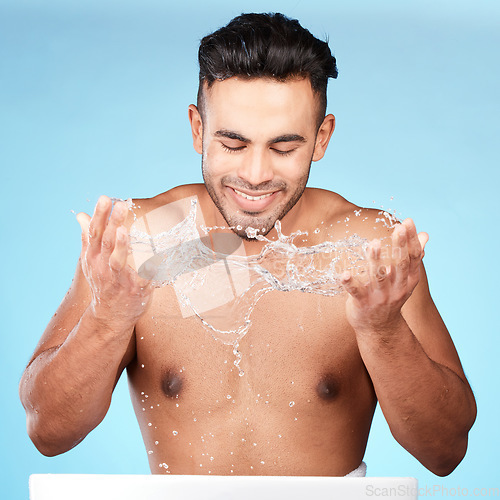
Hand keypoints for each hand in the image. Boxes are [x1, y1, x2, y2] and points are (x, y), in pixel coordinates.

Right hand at [77, 196, 152, 328]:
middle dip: (113, 223)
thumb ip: (88, 237)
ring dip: (121, 246)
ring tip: (124, 230)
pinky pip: (145, 279)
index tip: (105, 198)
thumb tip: (79, 214)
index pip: (95, 233)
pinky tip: (160, 260)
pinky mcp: (136, 291)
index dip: (99, 215)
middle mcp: (103, 267)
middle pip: (107, 242)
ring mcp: (119, 280)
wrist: (109, 317)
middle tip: (120, 204)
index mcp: (93, 257)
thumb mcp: (90, 261)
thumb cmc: (103, 283)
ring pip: (118, 261)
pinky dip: (152, 270)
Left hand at [341, 218, 428, 333]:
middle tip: (398, 228)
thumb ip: (412, 257)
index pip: (413, 257)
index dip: (411, 240)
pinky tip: (344, 274)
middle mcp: (397, 288)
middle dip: (400, 246)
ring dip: (376, 259)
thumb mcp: (404, 278)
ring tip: (373, 243)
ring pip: (379, 276)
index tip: (407, 222)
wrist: (379, 329)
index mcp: (408, 280)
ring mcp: (380, 297)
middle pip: (400, 264)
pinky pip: (356, 292)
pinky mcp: (363, 304)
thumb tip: (425, 234)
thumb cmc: (390, 297)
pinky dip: (350, 283)